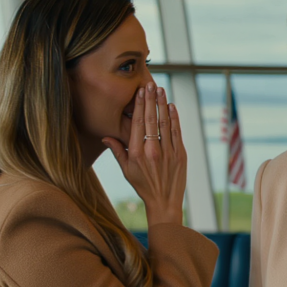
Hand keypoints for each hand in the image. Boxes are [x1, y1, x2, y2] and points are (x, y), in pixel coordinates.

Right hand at [104, 82, 185, 226]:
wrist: (164, 202)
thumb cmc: (143, 186)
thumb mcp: (126, 170)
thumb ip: (117, 151)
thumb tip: (105, 136)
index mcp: (136, 153)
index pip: (138, 123)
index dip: (139, 105)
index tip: (140, 92)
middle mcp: (152, 151)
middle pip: (151, 119)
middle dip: (151, 100)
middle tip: (151, 84)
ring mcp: (168, 152)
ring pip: (165, 123)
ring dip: (163, 105)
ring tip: (161, 90)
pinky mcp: (180, 155)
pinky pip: (177, 132)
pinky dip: (174, 118)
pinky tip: (171, 107)